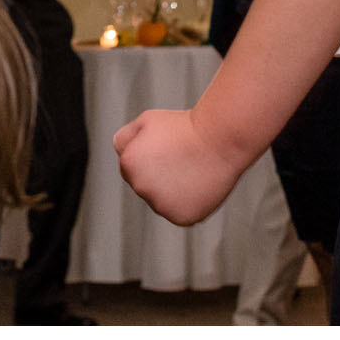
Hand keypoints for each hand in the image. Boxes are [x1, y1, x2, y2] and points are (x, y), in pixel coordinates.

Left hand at [113, 107, 248, 227]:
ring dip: (173, 191)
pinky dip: (188, 202)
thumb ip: (125, 138)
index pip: (131, 168)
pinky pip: (179, 212)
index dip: (150, 156)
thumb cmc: (184, 127)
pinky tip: (198, 185)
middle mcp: (140, 188)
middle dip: (159, 175)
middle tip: (181, 158)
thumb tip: (119, 153)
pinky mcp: (181, 218)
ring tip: (191, 170)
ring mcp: (161, 206)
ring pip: (162, 201)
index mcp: (128, 165)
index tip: (167, 148)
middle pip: (146, 186)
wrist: (219, 139)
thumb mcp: (147, 121)